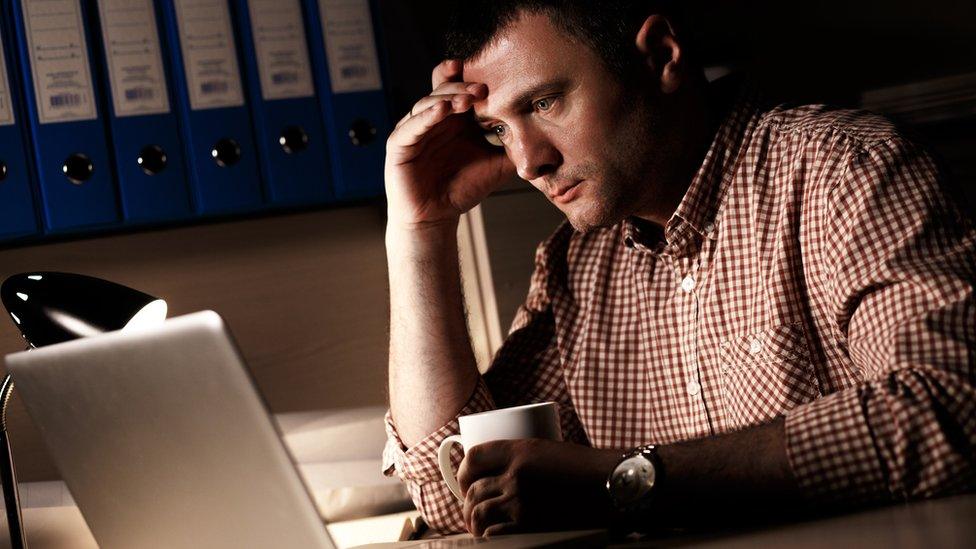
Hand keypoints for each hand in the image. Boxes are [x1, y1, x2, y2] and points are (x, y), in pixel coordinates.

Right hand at [385, 59, 516, 228]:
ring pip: (428, 103)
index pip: (460, 88)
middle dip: (462, 86)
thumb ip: (514, 149)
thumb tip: (544, 136)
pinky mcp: (399, 144)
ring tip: (466, 100)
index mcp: (454, 118)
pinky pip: (411, 126)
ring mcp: (415, 129)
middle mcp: (433, 119)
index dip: (470, 77)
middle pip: (444, 89)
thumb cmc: (462, 189)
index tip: (491, 72)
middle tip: (482, 88)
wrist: (437, 217)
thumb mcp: (496, 165)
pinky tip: (442, 111)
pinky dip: (426, 116)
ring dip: (447, 98)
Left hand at [456, 439, 621, 536]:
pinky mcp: (529, 526)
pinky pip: (494, 534)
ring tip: (477, 525)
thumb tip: (497, 473)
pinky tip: (491, 536)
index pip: (474, 457)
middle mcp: (516, 474)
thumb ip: (522, 458)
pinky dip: (488, 536)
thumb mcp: (549, 450)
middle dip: (467, 501)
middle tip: (471, 508)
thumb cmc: (587, 468)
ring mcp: (521, 502)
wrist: (615, 487)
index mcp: (520, 449)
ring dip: (473, 521)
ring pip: (479, 513)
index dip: (464, 471)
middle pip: (473, 489)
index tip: (465, 480)